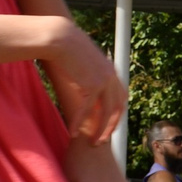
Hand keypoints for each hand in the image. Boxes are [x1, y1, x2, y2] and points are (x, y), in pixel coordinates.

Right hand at [38, 25, 127, 144]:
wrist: (61, 38)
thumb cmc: (67, 48)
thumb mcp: (84, 62)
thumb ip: (89, 74)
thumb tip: (85, 84)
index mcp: (112, 72)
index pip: (121, 99)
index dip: (116, 115)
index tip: (109, 126)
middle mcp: (112, 77)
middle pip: (117, 109)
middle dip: (111, 127)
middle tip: (102, 141)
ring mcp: (104, 81)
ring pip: (106, 114)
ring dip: (99, 131)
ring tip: (92, 143)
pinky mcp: (92, 85)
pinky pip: (87, 110)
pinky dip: (79, 122)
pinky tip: (72, 132)